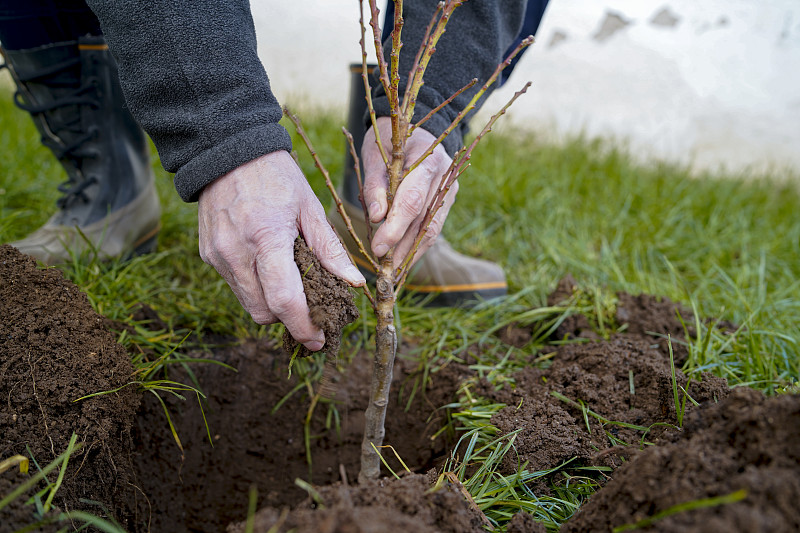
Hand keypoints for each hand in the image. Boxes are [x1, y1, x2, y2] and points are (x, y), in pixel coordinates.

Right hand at [198, 151, 365, 350]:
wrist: (227, 152)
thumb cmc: (277, 176)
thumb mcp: (310, 207)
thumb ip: (330, 249)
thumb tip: (353, 284)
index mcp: (267, 237)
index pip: (283, 299)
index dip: (302, 326)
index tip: (319, 340)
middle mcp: (237, 252)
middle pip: (263, 312)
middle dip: (289, 320)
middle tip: (312, 315)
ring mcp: (218, 256)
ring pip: (247, 304)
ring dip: (272, 307)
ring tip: (293, 291)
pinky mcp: (208, 255)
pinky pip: (235, 287)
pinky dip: (255, 288)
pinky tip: (270, 270)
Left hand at [361, 117, 456, 268]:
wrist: (415, 131)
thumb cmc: (390, 140)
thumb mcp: (375, 155)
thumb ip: (376, 185)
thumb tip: (378, 218)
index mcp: (428, 160)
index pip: (412, 200)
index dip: (395, 227)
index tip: (378, 248)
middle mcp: (445, 178)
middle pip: (424, 221)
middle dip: (402, 248)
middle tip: (383, 270)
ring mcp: (449, 192)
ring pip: (431, 230)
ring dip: (411, 253)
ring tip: (391, 272)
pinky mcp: (446, 203)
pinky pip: (432, 229)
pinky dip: (417, 247)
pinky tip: (402, 261)